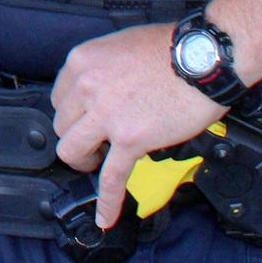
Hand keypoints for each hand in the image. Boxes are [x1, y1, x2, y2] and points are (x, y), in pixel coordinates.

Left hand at [50, 22, 222, 229]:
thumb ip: (103, 70)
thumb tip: (103, 89)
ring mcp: (106, 116)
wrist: (202, 58)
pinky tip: (104, 216)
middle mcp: (86, 88)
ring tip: (99, 162)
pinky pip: (111, 178)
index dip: (73, 113)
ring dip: (84, 160)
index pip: (59, 98)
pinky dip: (107, 202)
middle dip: (78, 135)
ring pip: (73, 151)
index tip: (82, 121)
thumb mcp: (120, 46)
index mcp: (82, 62)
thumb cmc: (171, 48)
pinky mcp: (130, 140)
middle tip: (94, 141)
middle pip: (63, 125)